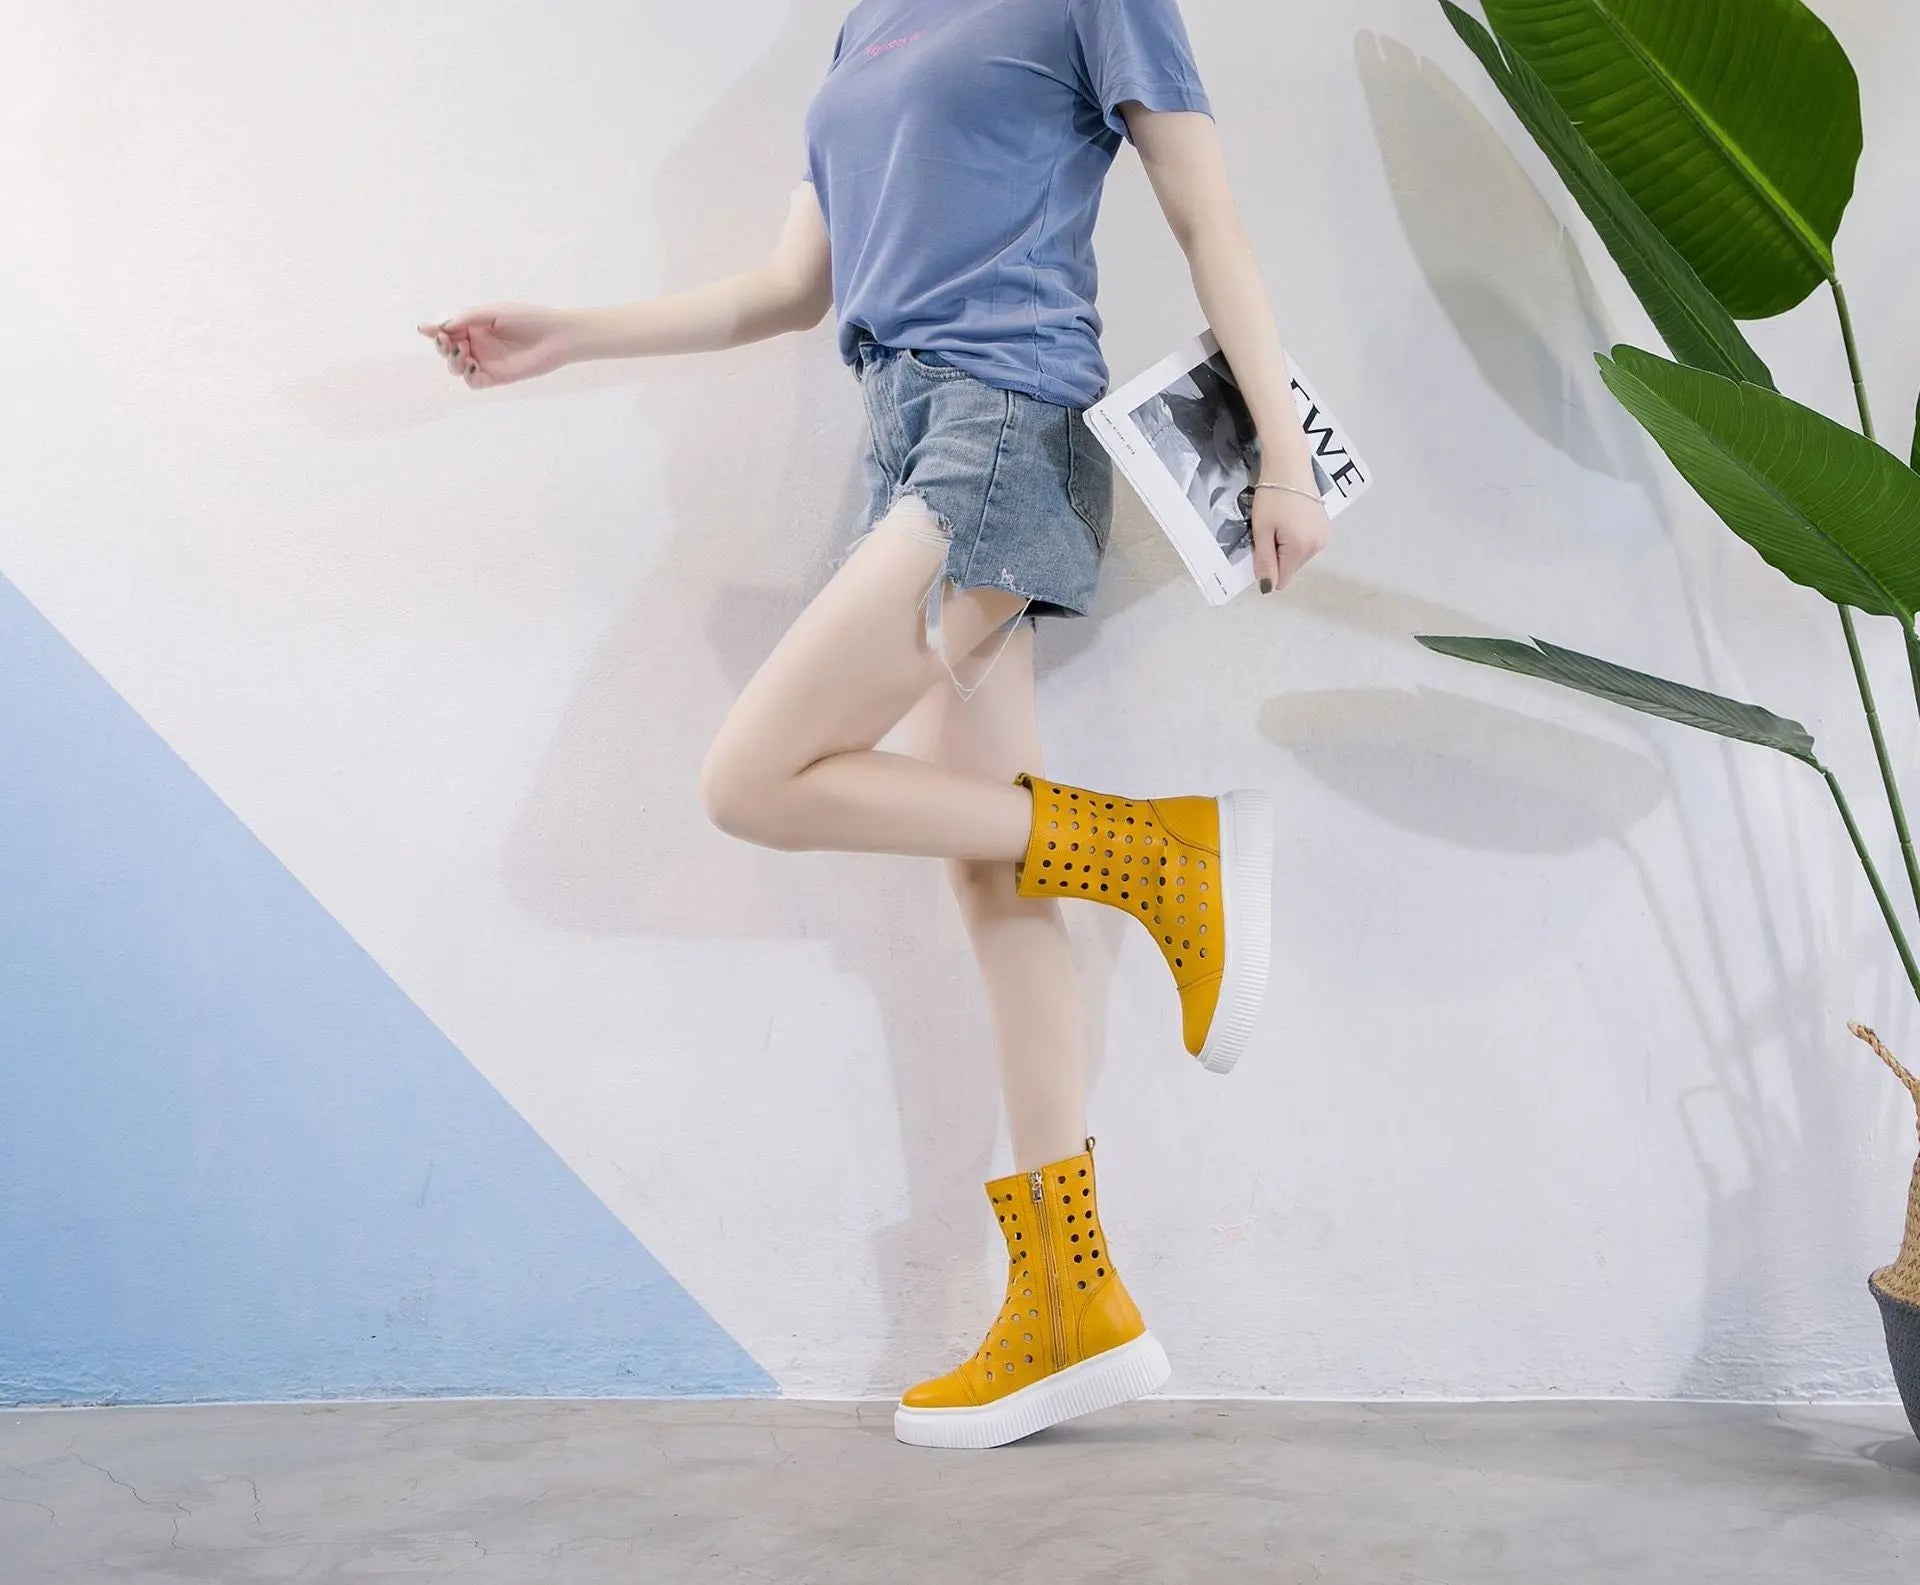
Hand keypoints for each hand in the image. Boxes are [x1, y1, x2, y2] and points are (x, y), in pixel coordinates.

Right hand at [415, 303, 577, 388]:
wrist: (556, 336)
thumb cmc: (528, 318)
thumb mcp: (493, 312)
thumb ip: (466, 318)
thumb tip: (440, 327)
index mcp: (474, 326)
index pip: (447, 330)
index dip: (434, 331)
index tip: (427, 330)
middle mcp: (476, 344)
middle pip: (447, 350)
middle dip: (441, 346)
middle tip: (446, 341)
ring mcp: (485, 362)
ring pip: (456, 367)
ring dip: (452, 360)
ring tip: (462, 351)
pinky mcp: (495, 377)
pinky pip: (473, 381)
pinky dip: (468, 375)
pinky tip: (473, 364)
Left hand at [1248, 486, 1330, 594]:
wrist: (1290, 466)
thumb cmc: (1272, 496)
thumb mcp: (1262, 530)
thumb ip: (1264, 561)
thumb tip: (1267, 588)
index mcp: (1301, 549)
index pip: (1282, 578)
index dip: (1267, 568)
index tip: (1261, 545)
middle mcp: (1317, 547)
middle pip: (1290, 568)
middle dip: (1277, 555)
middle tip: (1270, 529)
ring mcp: (1324, 537)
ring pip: (1298, 557)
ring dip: (1286, 547)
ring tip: (1280, 521)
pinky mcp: (1325, 528)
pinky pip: (1306, 545)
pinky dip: (1295, 539)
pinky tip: (1291, 519)